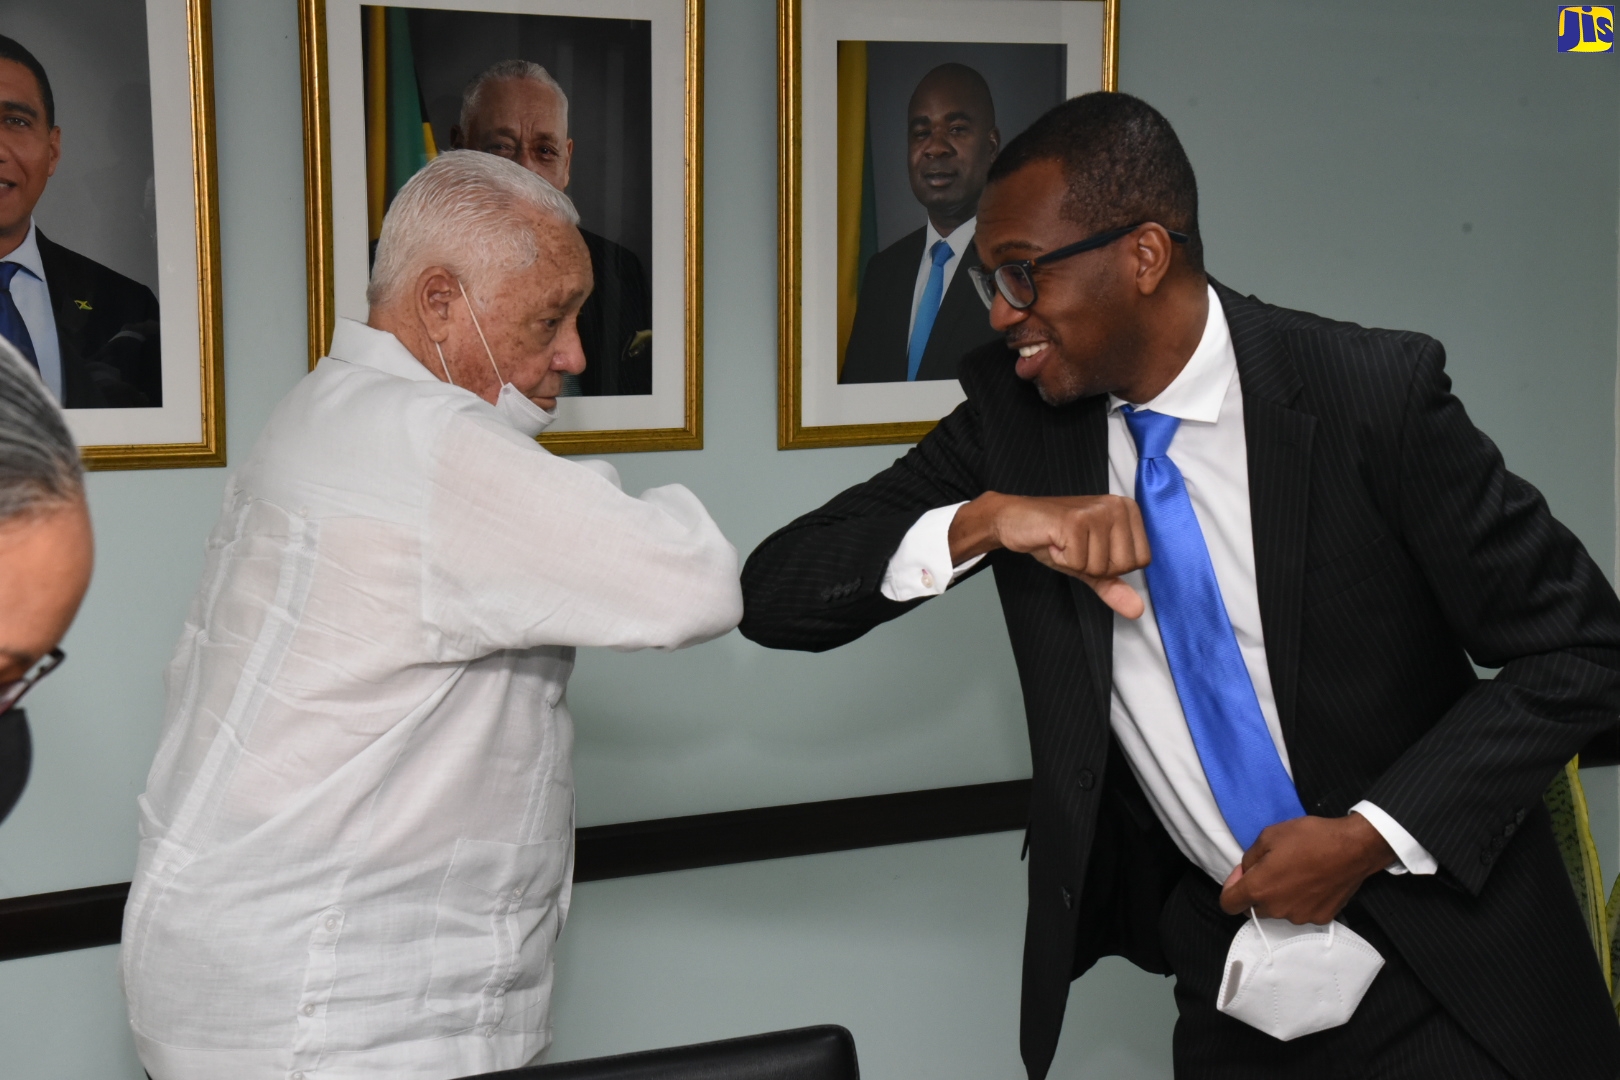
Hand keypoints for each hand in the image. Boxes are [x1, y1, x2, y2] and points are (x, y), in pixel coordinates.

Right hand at [948, 493, 1150, 616]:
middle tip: (1075, 546)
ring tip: (1064, 542)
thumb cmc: (1054, 537)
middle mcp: (1117, 506)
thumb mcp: (1089, 563)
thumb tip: (1136, 610)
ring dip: (1075, 562)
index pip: (1140, 560)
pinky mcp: (1075, 520)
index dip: (1110, 566)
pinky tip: (1054, 542)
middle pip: (1123, 565)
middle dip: (1093, 566)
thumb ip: (1113, 585)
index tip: (1090, 548)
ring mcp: (1097, 511)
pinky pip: (1079, 563)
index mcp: (1128, 511)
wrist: (1016, 520)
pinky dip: (1061, 559)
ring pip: (1100, 567)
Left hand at [1218, 813, 1394, 924]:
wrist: (1353, 848)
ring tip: (1296, 872)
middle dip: (1256, 892)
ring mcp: (1300, 917)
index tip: (1243, 874)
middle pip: (1254, 908)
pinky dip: (1301, 900)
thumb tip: (1244, 873)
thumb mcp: (1268, 836)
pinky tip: (1312, 882)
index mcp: (1259, 889)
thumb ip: (1249, 858)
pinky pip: (1301, 911)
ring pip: (1278, 910)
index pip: (1228, 904)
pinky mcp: (1320, 919)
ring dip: (1279, 896)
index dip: (1231, 888)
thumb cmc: (1309, 838)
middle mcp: (1277, 909)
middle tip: (1271, 868)